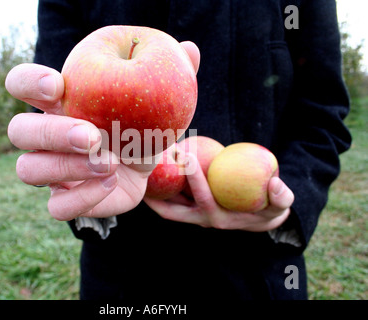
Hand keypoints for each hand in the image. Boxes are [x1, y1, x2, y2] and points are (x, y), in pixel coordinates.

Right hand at [5, 41, 200, 220]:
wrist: (144, 165)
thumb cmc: (142, 123)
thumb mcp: (155, 97)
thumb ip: (167, 73)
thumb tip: (191, 49)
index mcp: (61, 102)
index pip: (21, 83)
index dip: (29, 81)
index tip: (57, 85)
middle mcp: (47, 136)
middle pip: (19, 130)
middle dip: (51, 132)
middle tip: (92, 136)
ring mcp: (52, 170)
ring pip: (29, 170)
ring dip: (68, 167)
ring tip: (111, 163)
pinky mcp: (66, 199)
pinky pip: (56, 207)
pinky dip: (83, 197)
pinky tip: (112, 183)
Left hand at [144, 153, 294, 231]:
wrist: (261, 217)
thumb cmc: (270, 207)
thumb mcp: (281, 204)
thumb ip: (281, 196)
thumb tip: (274, 183)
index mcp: (219, 218)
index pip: (203, 198)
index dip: (194, 178)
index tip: (186, 155)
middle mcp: (201, 219)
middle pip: (172, 209)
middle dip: (159, 191)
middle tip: (149, 166)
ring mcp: (193, 214)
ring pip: (166, 205)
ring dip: (153, 191)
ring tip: (139, 170)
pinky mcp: (190, 208)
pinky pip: (171, 198)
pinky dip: (161, 187)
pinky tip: (153, 169)